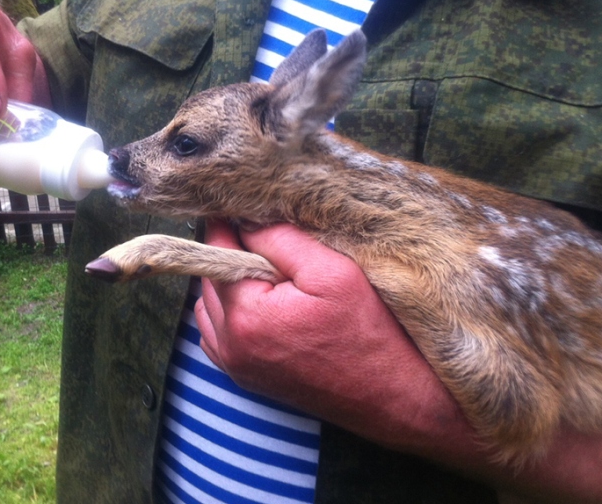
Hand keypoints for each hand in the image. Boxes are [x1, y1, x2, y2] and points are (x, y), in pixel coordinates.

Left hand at [195, 219, 461, 449]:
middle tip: (272, 243)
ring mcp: (234, 364)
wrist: (391, 395)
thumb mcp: (332, 271)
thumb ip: (280, 239)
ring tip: (275, 278)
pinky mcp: (243, 376)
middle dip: (234, 254)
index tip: (243, 205)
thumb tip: (242, 218)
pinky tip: (267, 306)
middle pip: (211, 277)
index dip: (229, 223)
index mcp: (246, 315)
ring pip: (210, 304)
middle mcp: (229, 344)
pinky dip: (232, 313)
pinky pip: (217, 333)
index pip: (216, 250)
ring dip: (231, 285)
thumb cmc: (368, 331)